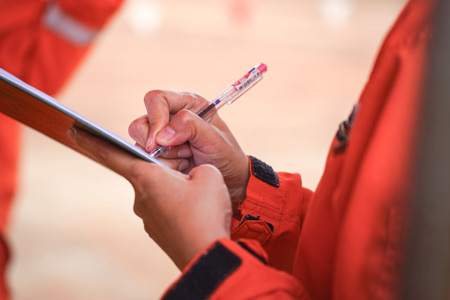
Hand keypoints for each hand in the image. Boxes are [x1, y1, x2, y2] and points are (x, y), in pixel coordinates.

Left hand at [68, 128, 231, 269]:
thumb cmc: (205, 213)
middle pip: (144, 172)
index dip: (91, 140)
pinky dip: (176, 205)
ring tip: (199, 195)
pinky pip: (164, 208)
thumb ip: (194, 166)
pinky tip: (195, 212)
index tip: (73, 130)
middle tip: (187, 167)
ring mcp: (147, 217)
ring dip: (172, 187)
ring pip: (157, 191)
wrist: (207, 257)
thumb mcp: (209, 175)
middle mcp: (140, 197)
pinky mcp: (157, 231)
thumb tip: (189, 178)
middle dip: (164, 167)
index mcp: (146, 177)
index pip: (112, 154)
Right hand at [128, 90, 249, 203]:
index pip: (157, 99)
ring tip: (186, 159)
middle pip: (141, 123)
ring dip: (163, 156)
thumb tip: (161, 136)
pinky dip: (163, 166)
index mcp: (187, 104)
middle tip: (184, 152)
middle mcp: (171, 117)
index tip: (159, 141)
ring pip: (140, 143)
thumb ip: (191, 127)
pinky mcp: (158, 155)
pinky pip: (145, 160)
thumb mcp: (215, 139)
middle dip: (157, 143)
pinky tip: (181, 167)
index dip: (155, 118)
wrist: (229, 179)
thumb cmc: (226, 155)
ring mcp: (162, 137)